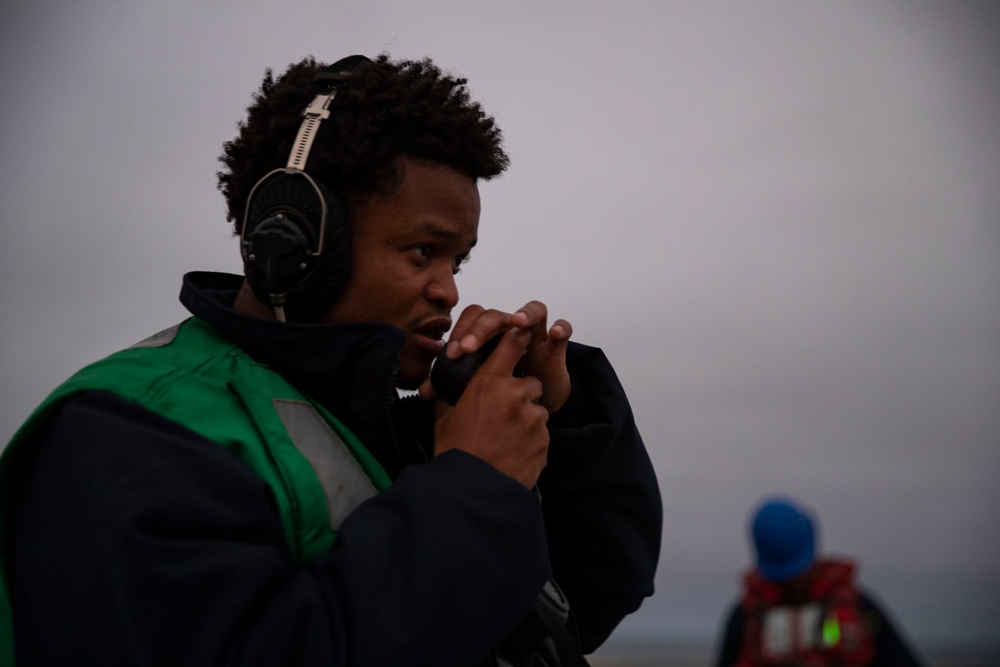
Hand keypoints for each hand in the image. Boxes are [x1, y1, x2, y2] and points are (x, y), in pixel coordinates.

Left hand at [429, 301, 572, 412]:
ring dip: (525, 314)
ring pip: (534, 309)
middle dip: (480, 329)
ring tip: (517, 323)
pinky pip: (564, 329)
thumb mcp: (480, 385)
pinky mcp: (557, 347)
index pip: (472, 319)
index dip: (460, 332)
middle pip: (497, 314)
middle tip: (467, 349)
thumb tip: (426, 392)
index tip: (449, 355)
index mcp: (491, 335)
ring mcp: (537, 334)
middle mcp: (513, 328)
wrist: (540, 399)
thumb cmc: (508, 385)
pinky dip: (561, 328)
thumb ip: (452, 385)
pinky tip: (554, 334)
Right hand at [429, 327, 550, 487]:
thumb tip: (442, 389)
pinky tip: (514, 452)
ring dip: (527, 419)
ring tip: (507, 438)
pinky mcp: (544, 440)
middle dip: (521, 394)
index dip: (518, 335)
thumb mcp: (445, 417)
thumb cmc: (456, 452)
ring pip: (537, 410)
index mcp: (488, 383)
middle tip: (503, 414)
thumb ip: (450, 396)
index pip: (512, 343)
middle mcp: (515, 394)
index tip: (523, 331)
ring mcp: (533, 418)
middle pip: (530, 382)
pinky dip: (532, 440)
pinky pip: (542, 434)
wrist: (472, 490)